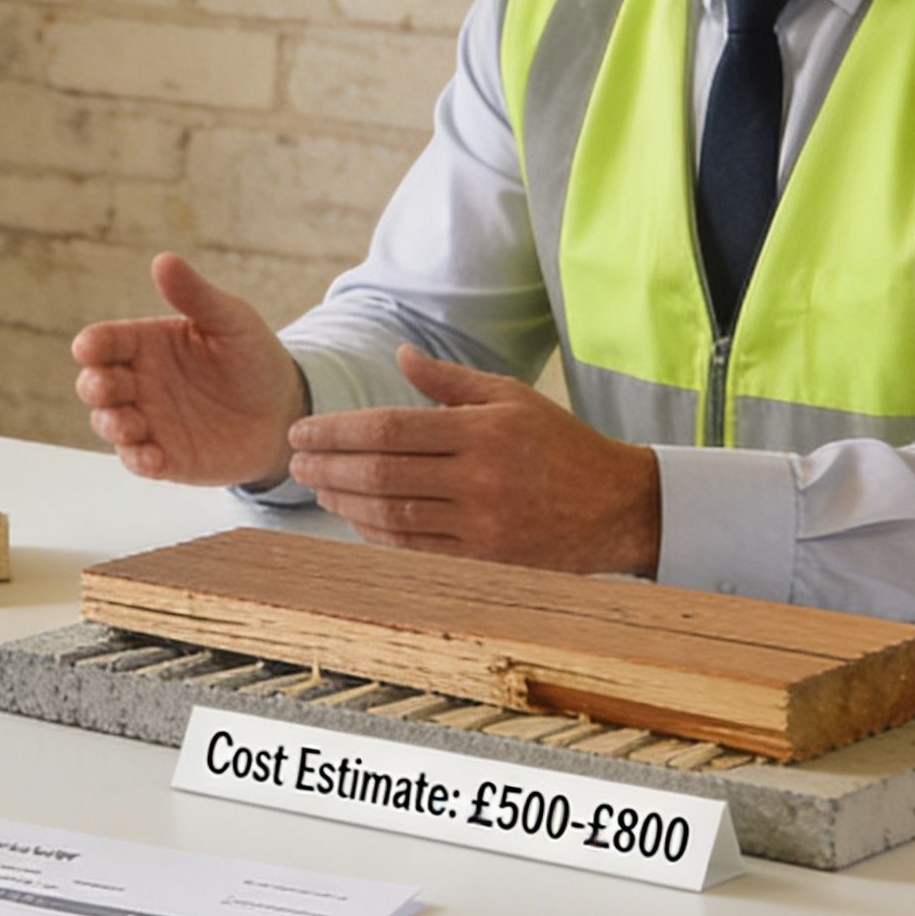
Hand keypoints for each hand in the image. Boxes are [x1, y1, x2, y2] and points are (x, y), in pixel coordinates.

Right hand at [69, 254, 310, 485]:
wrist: (285, 410)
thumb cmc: (254, 357)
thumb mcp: (231, 320)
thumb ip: (196, 296)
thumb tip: (164, 260)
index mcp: (146, 344)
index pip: (105, 342)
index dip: (92, 345)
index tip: (88, 348)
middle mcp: (139, 383)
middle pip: (97, 384)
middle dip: (94, 386)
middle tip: (105, 387)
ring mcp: (149, 422)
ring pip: (110, 424)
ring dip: (111, 424)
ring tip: (130, 425)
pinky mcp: (166, 458)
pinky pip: (138, 461)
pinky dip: (138, 460)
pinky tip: (152, 458)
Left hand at [284, 345, 661, 572]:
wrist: (618, 507)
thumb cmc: (560, 444)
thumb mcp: (511, 397)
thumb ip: (449, 381)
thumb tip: (400, 354)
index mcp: (483, 430)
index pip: (391, 428)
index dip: (338, 431)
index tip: (303, 432)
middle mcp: (481, 477)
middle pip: (383, 473)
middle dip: (329, 467)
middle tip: (296, 462)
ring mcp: (484, 525)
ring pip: (393, 515)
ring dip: (346, 503)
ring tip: (318, 489)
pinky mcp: (488, 561)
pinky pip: (417, 549)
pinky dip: (379, 534)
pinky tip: (357, 519)